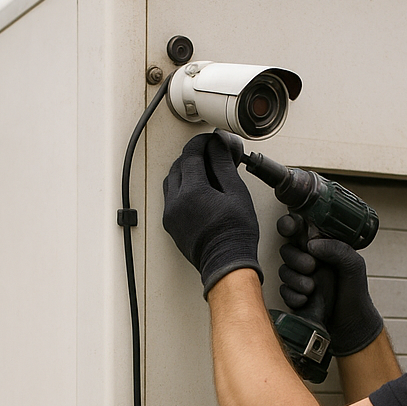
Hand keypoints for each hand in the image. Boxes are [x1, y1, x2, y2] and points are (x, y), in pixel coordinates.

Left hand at [162, 132, 262, 297]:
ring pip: (171, 181)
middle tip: (210, 154)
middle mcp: (176, 202)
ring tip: (203, 172)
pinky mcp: (171, 225)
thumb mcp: (236, 193)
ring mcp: (171, 215)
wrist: (226, 264)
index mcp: (192, 191)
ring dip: (184, 172)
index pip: (190, 155)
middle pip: (178, 166)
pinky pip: (170, 198)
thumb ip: (223, 164)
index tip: (211, 141)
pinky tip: (196, 191)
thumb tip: (217, 145)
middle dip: (193, 156)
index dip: (202, 143)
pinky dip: (181, 188)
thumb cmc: (235, 234)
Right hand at [277, 213, 383, 355]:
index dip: (290, 224)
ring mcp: (301, 277)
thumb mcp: (354, 266)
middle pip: (287, 249)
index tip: (290, 228)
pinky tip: (306, 300)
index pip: (302, 229)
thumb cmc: (355, 295)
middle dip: (296, 259)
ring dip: (295, 280)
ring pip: (283, 270)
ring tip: (312, 289)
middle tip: (312, 267)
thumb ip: (338, 248)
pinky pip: (283, 291)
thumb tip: (312, 244)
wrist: (350, 326)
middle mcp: (310, 259)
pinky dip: (293, 296)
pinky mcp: (294, 295)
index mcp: (324, 247)